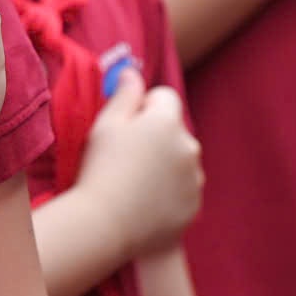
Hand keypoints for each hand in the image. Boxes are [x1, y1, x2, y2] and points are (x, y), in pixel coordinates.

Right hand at [76, 77, 202, 257]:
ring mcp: (195, 179)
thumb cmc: (100, 168)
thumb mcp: (105, 124)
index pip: (165, 97)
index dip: (143, 106)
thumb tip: (133, 72)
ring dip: (165, 163)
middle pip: (174, 129)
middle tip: (125, 156)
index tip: (125, 125)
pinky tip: (144, 201)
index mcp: (167, 121)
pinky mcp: (194, 207)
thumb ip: (125, 94)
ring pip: (180, 160)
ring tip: (134, 182)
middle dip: (156, 135)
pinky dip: (170, 191)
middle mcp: (190, 147)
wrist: (106, 224)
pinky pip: (183, 189)